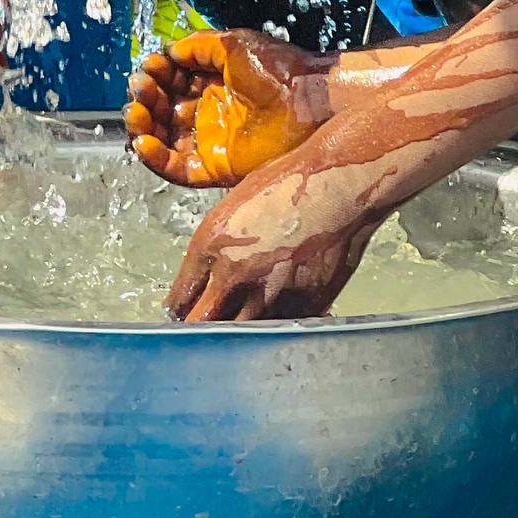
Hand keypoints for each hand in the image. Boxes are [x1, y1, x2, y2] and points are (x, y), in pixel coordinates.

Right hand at [126, 28, 333, 185]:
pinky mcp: (215, 166)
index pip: (171, 83)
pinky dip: (155, 158)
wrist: (307, 102)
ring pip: (164, 139)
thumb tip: (169, 53)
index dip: (156, 74)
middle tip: (140, 89)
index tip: (151, 66)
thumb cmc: (277, 69)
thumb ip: (197, 47)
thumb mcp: (233, 45)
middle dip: (146, 98)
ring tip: (135, 112)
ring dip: (143, 127)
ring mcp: (211, 141)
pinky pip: (177, 168)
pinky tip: (143, 141)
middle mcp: (208, 112)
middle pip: (163, 111)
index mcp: (212, 83)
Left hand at [167, 148, 385, 319]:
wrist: (338, 186)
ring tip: (242, 329)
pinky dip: (276, 329)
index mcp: (210, 244)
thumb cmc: (290, 182)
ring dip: (238, 333)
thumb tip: (213, 271)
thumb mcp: (236, 206)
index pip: (179, 299)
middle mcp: (233, 274)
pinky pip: (279, 329)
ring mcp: (268, 294)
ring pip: (239, 334)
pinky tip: (278, 319)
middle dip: (201, 329)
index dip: (180, 310)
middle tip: (206, 330)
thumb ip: (218, 245)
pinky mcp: (301, 304)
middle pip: (201, 324)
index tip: (186, 313)